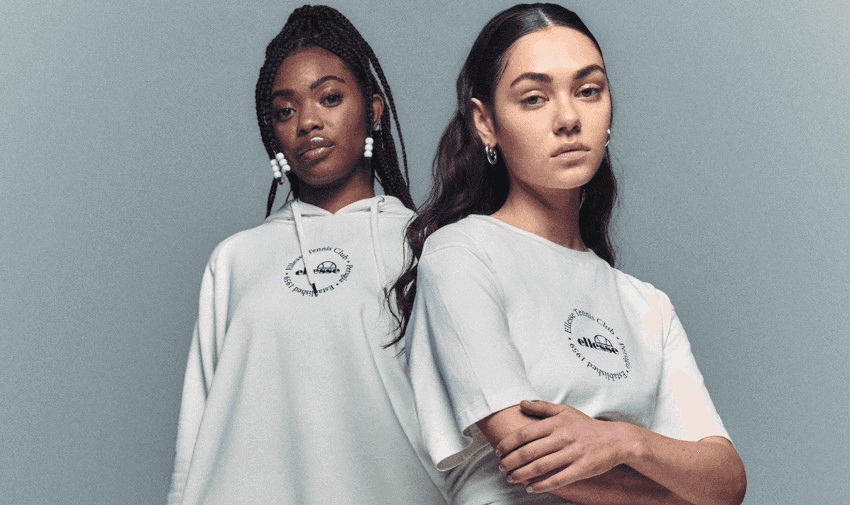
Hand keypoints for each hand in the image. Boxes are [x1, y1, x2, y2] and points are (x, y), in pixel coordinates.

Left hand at [496, 400, 634, 492]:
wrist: (616, 439)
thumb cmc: (586, 425)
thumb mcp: (565, 410)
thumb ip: (542, 407)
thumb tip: (521, 403)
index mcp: (556, 422)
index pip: (525, 434)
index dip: (508, 443)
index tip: (498, 450)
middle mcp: (563, 437)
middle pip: (529, 452)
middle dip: (511, 461)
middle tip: (501, 467)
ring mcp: (573, 453)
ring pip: (541, 466)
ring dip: (522, 474)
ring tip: (511, 478)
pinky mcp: (582, 468)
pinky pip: (558, 479)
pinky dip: (541, 485)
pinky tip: (530, 487)